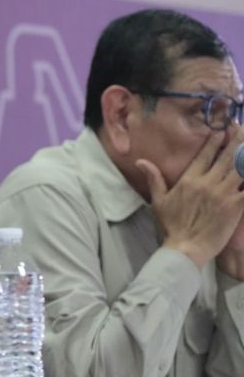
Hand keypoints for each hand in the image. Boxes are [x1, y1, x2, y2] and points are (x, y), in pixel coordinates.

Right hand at [137, 129, 243, 269]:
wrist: (187, 248)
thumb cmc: (172, 225)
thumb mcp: (159, 201)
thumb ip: (154, 178)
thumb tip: (141, 161)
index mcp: (189, 180)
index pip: (205, 155)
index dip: (215, 140)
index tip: (222, 129)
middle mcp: (207, 183)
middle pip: (226, 157)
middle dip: (235, 140)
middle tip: (240, 128)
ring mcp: (224, 194)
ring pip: (239, 168)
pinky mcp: (236, 206)